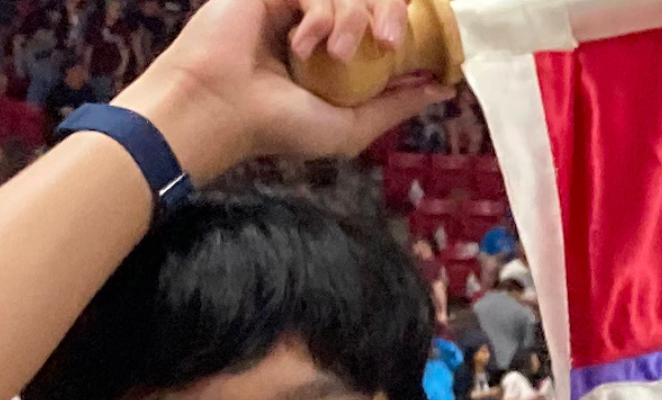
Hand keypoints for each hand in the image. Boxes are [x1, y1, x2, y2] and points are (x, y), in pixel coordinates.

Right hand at [112, 0, 450, 175]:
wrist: (219, 110)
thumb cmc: (275, 125)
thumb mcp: (349, 126)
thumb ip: (395, 105)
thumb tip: (442, 89)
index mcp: (335, 51)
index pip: (380, 21)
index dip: (401, 25)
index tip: (405, 47)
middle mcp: (316, 22)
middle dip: (390, 13)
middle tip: (390, 41)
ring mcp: (292, 3)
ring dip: (353, 18)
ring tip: (337, 53)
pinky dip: (320, 14)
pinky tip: (303, 43)